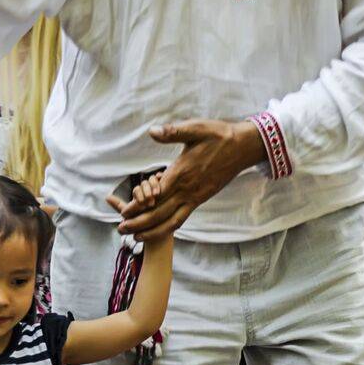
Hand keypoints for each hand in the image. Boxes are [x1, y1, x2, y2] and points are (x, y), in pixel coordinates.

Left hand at [114, 120, 265, 239]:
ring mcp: (195, 197)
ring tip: (136, 236)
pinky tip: (158, 229)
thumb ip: (173, 132)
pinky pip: (182, 218)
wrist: (242, 148)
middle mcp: (187, 189)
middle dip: (139, 223)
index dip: (139, 205)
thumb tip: (152, 131)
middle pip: (160, 212)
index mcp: (182, 172)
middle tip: (121, 229)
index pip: (156, 194)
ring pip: (171, 220)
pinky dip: (168, 227)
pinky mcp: (200, 199)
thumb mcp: (195, 128)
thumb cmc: (218, 136)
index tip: (123, 211)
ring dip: (152, 230)